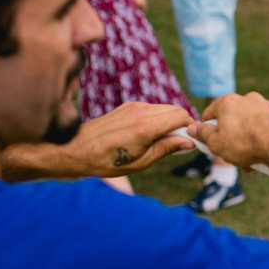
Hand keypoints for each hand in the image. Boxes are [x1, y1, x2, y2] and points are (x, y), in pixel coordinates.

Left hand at [68, 101, 195, 176]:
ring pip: (163, 108)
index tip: (192, 141)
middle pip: (175, 109)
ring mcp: (133, 106)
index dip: (191, 128)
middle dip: (182, 124)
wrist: (76, 150)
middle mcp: (141, 111)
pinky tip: (149, 136)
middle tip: (180, 143)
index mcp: (146, 126)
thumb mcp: (141, 162)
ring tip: (162, 142)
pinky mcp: (127, 106)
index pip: (181, 116)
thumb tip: (188, 142)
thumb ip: (166, 148)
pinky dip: (157, 119)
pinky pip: (151, 109)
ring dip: (170, 122)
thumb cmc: (107, 161)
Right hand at [193, 92, 268, 169]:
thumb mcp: (216, 143)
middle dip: (233, 136)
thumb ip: (203, 134)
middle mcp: (249, 98)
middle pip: (235, 118)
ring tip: (253, 157)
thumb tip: (192, 128)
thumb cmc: (245, 144)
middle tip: (234, 154)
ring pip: (255, 120)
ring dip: (252, 135)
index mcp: (229, 102)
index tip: (210, 141)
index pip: (211, 113)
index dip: (207, 128)